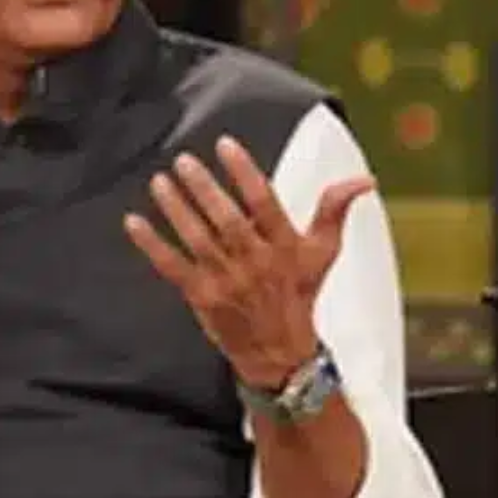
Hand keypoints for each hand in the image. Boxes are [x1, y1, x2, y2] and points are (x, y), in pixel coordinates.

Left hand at [123, 135, 374, 389]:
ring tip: (160, 182)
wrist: (279, 352)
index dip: (244, 172)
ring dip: (176, 210)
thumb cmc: (299, 294)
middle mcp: (255, 262)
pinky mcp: (201, 296)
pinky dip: (151, 245)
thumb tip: (364, 180)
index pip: (264, 203)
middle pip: (227, 220)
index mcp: (284, 246)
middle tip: (184, 161)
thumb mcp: (323, 252)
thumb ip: (335, 210)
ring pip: (197, 240)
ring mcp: (226, 280)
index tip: (225, 145)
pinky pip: (172, 266)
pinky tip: (133, 221)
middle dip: (205, 189)